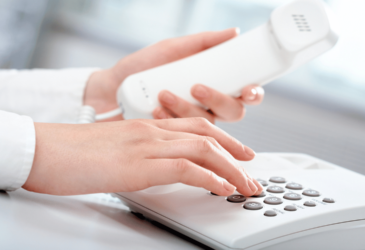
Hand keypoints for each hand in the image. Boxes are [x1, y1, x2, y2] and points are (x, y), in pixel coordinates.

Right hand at [23, 118, 262, 195]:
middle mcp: (152, 131)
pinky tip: (222, 189)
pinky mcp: (139, 165)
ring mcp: (147, 146)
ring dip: (231, 169)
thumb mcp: (117, 148)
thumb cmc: (75, 152)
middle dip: (236, 154)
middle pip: (207, 135)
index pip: (196, 125)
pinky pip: (186, 168)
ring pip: (204, 149)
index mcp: (147, 126)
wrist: (45, 150)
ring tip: (246, 185)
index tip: (239, 152)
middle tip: (252, 172)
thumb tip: (161, 168)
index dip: (224, 137)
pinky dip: (210, 178)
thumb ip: (142, 153)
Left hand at [84, 28, 263, 121]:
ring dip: (186, 107)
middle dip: (217, 99)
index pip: (244, 93)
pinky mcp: (174, 136)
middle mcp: (207, 105)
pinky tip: (155, 109)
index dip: (252, 93)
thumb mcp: (171, 49)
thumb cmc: (142, 67)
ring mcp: (191, 122)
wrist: (112, 89)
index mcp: (213, 85)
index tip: (247, 89)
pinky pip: (183, 134)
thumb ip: (202, 42)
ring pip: (208, 123)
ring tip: (163, 94)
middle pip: (233, 112)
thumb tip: (233, 32)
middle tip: (196, 87)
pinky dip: (170, 118)